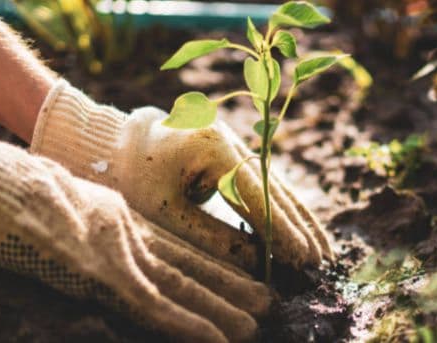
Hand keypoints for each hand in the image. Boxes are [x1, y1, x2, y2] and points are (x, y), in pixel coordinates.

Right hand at [0, 113, 269, 341]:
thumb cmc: (18, 189)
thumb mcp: (68, 202)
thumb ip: (95, 220)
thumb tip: (107, 236)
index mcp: (120, 218)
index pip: (175, 246)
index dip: (210, 263)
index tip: (241, 275)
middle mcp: (127, 233)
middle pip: (186, 264)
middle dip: (227, 284)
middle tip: (267, 300)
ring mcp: (115, 252)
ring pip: (180, 285)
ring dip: (219, 306)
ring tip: (257, 321)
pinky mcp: (100, 271)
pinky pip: (153, 304)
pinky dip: (187, 324)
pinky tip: (217, 338)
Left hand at [32, 80, 332, 270]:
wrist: (112, 144)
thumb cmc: (130, 177)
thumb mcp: (166, 212)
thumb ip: (212, 238)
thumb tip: (257, 264)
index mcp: (213, 147)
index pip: (257, 196)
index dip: (282, 231)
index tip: (305, 259)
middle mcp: (230, 139)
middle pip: (274, 188)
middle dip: (300, 227)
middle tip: (325, 261)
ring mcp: (231, 143)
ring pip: (273, 184)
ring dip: (297, 218)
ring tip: (322, 248)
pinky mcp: (228, 153)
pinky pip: (261, 183)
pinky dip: (279, 208)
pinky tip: (296, 228)